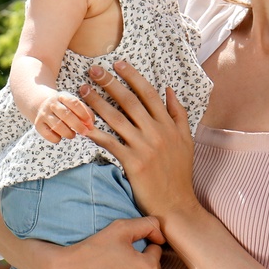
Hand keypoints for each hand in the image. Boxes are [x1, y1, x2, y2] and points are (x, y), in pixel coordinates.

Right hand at [32, 90, 95, 143]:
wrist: (40, 104)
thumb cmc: (63, 106)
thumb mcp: (72, 103)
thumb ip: (84, 111)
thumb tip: (91, 125)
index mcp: (62, 96)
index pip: (74, 103)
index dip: (84, 114)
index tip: (90, 124)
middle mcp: (51, 104)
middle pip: (66, 115)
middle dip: (78, 126)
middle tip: (85, 132)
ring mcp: (43, 114)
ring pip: (57, 126)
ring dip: (68, 133)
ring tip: (72, 134)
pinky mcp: (38, 124)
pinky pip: (48, 135)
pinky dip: (56, 138)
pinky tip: (60, 137)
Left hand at [77, 62, 200, 222]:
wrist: (176, 204)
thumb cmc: (180, 174)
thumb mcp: (186, 140)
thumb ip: (179, 113)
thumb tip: (170, 89)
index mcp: (169, 125)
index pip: (148, 93)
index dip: (132, 76)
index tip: (118, 63)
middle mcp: (157, 132)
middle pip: (129, 100)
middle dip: (109, 82)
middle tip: (93, 70)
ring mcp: (144, 147)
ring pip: (116, 118)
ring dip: (97, 102)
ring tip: (82, 91)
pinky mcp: (132, 162)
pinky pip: (110, 143)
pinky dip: (95, 133)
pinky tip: (82, 125)